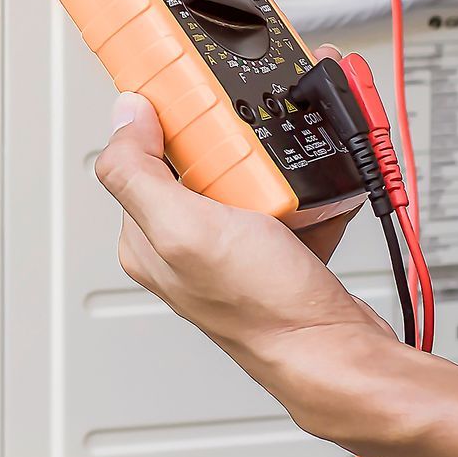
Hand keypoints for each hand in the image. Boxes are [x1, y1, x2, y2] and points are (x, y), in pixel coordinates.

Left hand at [92, 89, 399, 437]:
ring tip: (290, 179)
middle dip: (234, 142)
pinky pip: (286, 199)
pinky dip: (306, 191)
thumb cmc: (263, 308)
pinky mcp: (272, 250)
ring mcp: (229, 247)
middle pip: (199, 157)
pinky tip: (317, 193)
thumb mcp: (185, 230)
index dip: (170, 119)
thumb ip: (137, 172)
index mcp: (145, 235)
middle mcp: (183, 241)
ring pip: (247, 174)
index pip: (140, 152)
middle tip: (256, 158)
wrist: (335, 352)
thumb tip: (122, 114)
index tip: (203, 104)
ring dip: (277, 164)